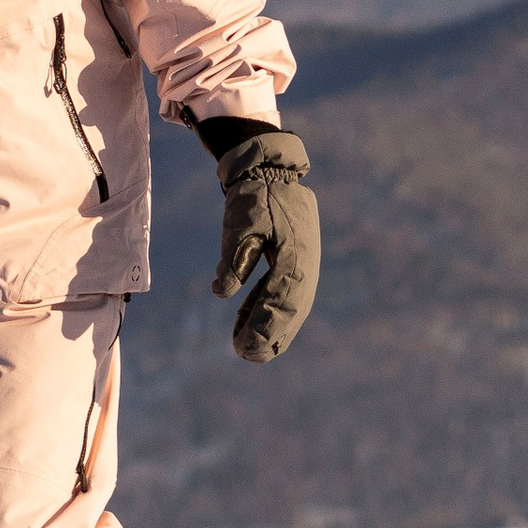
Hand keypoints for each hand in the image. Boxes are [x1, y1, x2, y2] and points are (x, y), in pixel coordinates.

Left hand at [209, 127, 319, 362]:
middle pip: (290, 313)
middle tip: (245, 355)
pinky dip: (266, 310)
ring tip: (245, 348)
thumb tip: (222, 292)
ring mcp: (303, 266)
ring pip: (290, 308)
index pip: (281, 303)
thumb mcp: (242, 223)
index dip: (263, 327)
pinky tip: (245, 324)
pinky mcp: (294, 264)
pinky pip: (284, 295)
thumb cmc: (255, 197)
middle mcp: (305, 267)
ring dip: (269, 328)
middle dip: (268, 337)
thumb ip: (234, 258)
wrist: (271, 173)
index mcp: (296, 258)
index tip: (244, 346)